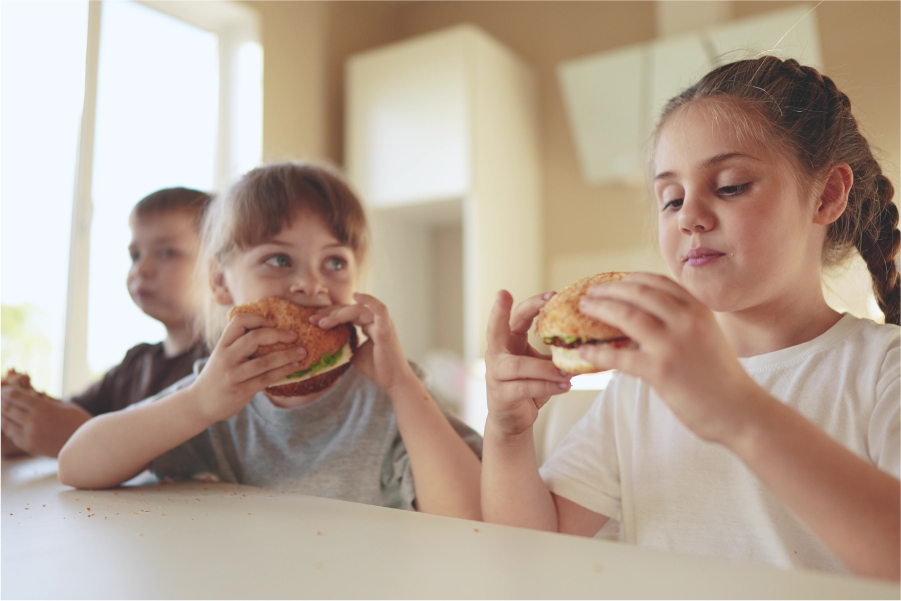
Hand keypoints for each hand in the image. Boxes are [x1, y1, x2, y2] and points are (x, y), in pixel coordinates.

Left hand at [0, 386, 91, 456]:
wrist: (87, 444)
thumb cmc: (78, 421)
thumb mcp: (63, 405)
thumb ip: (44, 400)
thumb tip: (28, 392)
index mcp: (42, 408)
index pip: (14, 396)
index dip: (5, 392)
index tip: (3, 390)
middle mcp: (33, 422)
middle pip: (6, 409)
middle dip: (1, 402)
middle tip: (1, 399)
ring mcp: (29, 436)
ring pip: (5, 423)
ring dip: (2, 416)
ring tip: (3, 411)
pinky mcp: (29, 447)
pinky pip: (11, 435)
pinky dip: (8, 428)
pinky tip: (11, 423)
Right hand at [189, 313, 306, 422]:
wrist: (200, 404)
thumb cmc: (217, 376)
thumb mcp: (221, 356)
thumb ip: (238, 345)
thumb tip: (270, 332)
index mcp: (222, 345)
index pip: (238, 322)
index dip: (257, 318)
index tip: (272, 321)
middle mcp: (226, 357)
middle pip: (254, 338)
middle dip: (278, 334)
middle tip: (294, 335)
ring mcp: (234, 374)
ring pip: (265, 361)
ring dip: (287, 355)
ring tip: (302, 352)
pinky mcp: (241, 390)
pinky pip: (267, 378)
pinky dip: (283, 371)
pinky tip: (294, 367)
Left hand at [312, 292, 414, 390]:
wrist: (393, 381)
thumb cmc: (377, 369)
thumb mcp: (355, 354)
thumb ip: (345, 343)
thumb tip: (326, 342)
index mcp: (369, 325)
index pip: (347, 313)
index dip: (330, 314)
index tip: (313, 320)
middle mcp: (376, 321)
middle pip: (350, 309)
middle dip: (329, 313)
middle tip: (312, 320)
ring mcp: (382, 323)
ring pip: (357, 310)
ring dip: (338, 314)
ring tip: (322, 323)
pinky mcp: (386, 329)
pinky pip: (380, 310)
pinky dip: (369, 300)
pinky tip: (356, 296)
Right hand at [485, 290, 571, 436]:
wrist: (513, 420)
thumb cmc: (528, 387)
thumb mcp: (539, 365)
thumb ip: (553, 353)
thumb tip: (588, 341)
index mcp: (507, 342)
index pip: (516, 317)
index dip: (532, 304)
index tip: (553, 294)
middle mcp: (496, 354)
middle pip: (494, 329)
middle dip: (498, 311)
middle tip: (504, 293)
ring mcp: (495, 375)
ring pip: (517, 366)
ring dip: (545, 368)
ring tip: (567, 372)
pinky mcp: (502, 395)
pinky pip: (525, 387)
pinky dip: (547, 386)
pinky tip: (565, 386)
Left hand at [577, 272, 761, 442]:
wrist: (741, 411)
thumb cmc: (721, 377)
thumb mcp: (707, 336)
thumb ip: (682, 322)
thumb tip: (646, 317)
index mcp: (697, 309)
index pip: (657, 282)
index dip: (630, 278)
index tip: (612, 280)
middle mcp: (686, 320)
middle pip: (638, 293)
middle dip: (609, 289)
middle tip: (590, 293)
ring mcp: (673, 343)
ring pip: (626, 316)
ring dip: (600, 310)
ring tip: (583, 309)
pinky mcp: (661, 370)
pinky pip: (620, 355)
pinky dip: (598, 352)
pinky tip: (583, 351)